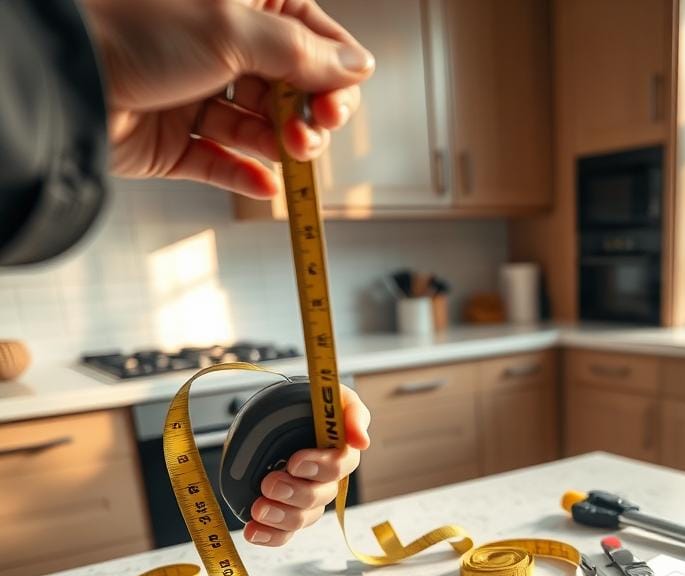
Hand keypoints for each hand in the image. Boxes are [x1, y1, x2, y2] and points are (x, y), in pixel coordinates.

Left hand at [79, 0, 374, 196]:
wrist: (63, 76)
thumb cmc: (134, 29)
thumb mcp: (232, 29)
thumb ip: (301, 52)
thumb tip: (358, 65)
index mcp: (237, 5)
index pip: (308, 34)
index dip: (333, 69)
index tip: (341, 100)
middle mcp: (217, 47)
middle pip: (288, 87)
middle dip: (308, 113)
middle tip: (313, 131)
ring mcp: (195, 95)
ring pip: (259, 128)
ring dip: (281, 145)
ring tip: (291, 152)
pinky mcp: (174, 141)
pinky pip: (221, 163)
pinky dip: (246, 176)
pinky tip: (266, 186)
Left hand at [244, 385, 370, 546]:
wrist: (280, 415)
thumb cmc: (310, 405)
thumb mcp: (332, 397)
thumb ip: (350, 413)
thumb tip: (361, 441)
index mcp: (340, 453)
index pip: (341, 466)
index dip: (320, 467)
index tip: (295, 462)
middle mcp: (326, 481)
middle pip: (320, 496)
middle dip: (295, 493)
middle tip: (269, 483)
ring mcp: (305, 499)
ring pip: (302, 518)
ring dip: (280, 516)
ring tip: (258, 509)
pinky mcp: (285, 511)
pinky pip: (284, 533)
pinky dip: (269, 536)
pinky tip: (254, 531)